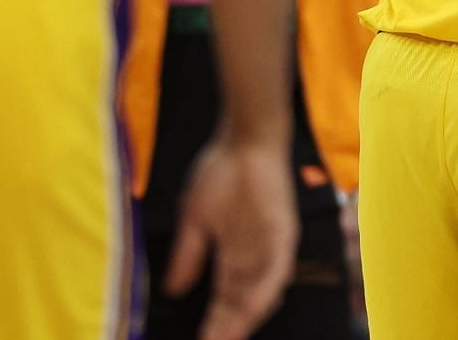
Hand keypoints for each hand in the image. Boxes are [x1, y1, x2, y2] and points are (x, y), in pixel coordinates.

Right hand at [166, 135, 300, 339]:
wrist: (243, 138)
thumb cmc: (219, 171)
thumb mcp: (196, 219)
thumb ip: (188, 254)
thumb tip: (173, 290)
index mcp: (232, 253)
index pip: (224, 297)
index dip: (214, 321)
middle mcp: (253, 254)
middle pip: (242, 301)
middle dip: (228, 326)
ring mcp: (271, 244)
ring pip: (261, 292)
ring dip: (247, 316)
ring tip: (229, 337)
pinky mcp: (284, 232)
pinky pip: (278, 269)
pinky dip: (265, 291)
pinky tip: (253, 309)